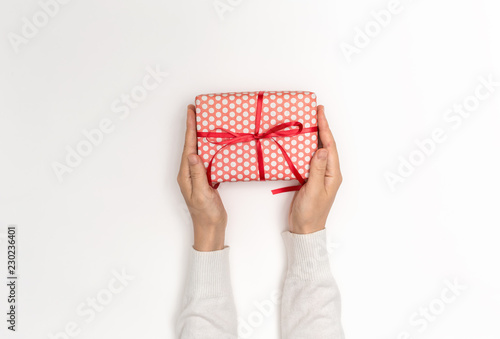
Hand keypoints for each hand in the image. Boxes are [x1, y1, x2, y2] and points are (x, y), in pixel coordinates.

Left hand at [177, 105, 227, 250]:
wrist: (211, 229)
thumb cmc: (206, 214)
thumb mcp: (203, 193)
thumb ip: (198, 174)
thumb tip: (193, 154)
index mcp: (186, 174)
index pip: (188, 146)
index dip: (190, 128)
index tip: (191, 112)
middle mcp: (189, 172)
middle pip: (190, 145)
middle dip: (193, 127)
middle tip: (196, 110)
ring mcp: (196, 176)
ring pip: (198, 150)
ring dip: (200, 135)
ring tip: (204, 121)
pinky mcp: (205, 179)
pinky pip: (205, 159)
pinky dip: (208, 148)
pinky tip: (213, 143)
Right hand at [288, 105, 341, 233]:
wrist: (304, 230)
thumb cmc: (310, 213)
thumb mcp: (313, 191)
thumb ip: (317, 170)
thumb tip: (322, 149)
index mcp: (333, 174)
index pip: (330, 146)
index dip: (325, 128)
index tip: (320, 113)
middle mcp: (328, 172)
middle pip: (326, 145)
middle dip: (322, 127)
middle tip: (315, 110)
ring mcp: (319, 175)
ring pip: (318, 150)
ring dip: (314, 136)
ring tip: (309, 121)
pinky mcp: (310, 178)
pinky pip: (309, 159)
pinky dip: (305, 147)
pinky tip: (300, 142)